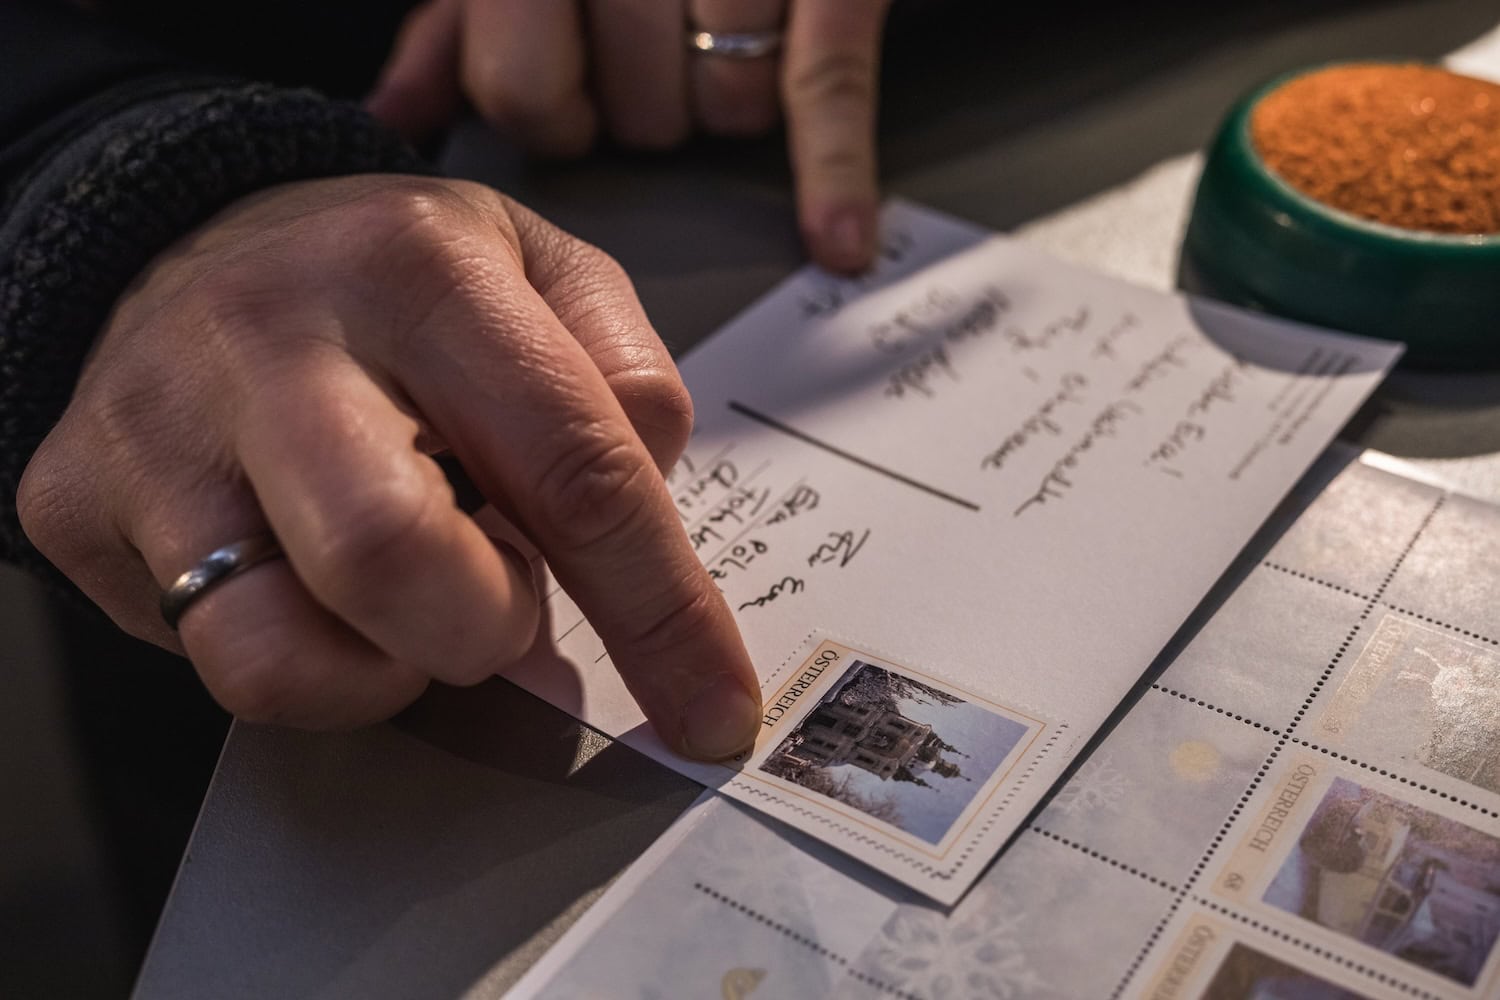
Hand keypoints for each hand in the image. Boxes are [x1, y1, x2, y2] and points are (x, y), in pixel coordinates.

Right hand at [17, 174, 762, 758]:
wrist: (197, 239)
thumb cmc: (395, 280)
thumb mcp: (539, 268)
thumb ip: (627, 377)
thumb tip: (653, 502)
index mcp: (421, 270)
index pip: (571, 465)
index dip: (660, 612)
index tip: (713, 710)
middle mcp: (273, 342)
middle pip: (396, 561)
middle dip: (485, 628)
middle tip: (497, 595)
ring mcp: (157, 432)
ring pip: (277, 653)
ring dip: (385, 667)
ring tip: (404, 588)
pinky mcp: (78, 506)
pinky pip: (208, 660)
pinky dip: (305, 660)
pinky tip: (316, 582)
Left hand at [365, 0, 891, 273]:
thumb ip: (454, 39)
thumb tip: (393, 120)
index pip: (523, 95)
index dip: (555, 119)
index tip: (583, 99)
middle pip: (631, 116)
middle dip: (647, 112)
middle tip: (663, 61)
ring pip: (722, 108)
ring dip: (730, 99)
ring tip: (733, 41)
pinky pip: (825, 92)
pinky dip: (832, 175)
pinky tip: (836, 238)